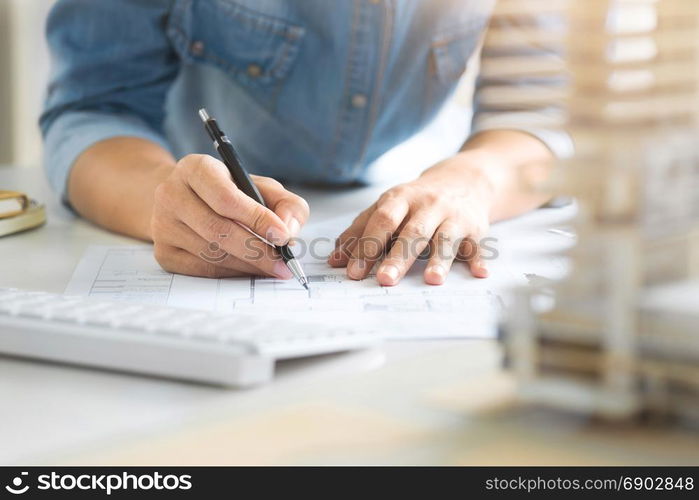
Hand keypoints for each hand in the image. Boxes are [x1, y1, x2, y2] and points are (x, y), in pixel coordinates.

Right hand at [151, 154, 308, 277]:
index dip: (257, 219)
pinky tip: (249, 270)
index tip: (282, 236)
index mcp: (195, 168)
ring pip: (212, 254)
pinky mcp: (163, 252)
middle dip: (257, 251)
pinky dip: (232, 273)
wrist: (184, 201)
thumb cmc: (229, 193)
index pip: (226, 198)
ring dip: (247, 265)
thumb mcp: (260, 187)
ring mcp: (163, 225)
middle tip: (283, 263)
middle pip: (218, 230)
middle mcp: (171, 194)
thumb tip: (288, 229)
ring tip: (272, 267)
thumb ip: (285, 203)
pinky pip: (202, 270)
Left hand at [328, 152, 493, 285]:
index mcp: (401, 199)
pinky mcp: (475, 229)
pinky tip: (479, 273)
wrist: (463, 180)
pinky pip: (477, 246)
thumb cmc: (417, 200)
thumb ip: (361, 232)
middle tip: (384, 280)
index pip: (382, 221)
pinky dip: (479, 260)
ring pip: (446, 239)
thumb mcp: (388, 207)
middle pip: (412, 232)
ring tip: (431, 280)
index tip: (354, 272)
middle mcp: (428, 206)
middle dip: (398, 257)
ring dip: (439, 259)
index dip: (367, 246)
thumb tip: (335, 260)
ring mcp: (454, 217)